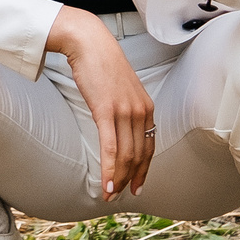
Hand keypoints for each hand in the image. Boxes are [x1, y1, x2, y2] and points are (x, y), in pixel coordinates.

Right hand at [46, 7, 155, 198]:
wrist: (89, 43)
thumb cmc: (102, 66)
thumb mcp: (122, 91)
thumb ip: (126, 110)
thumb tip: (121, 131)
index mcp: (147, 108)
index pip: (150, 147)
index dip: (144, 171)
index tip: (138, 187)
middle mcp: (141, 111)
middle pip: (139, 156)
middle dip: (131, 179)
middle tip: (120, 195)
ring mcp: (125, 112)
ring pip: (126, 156)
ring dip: (119, 179)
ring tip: (110, 194)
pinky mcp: (106, 111)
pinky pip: (110, 148)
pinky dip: (109, 170)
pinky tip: (106, 184)